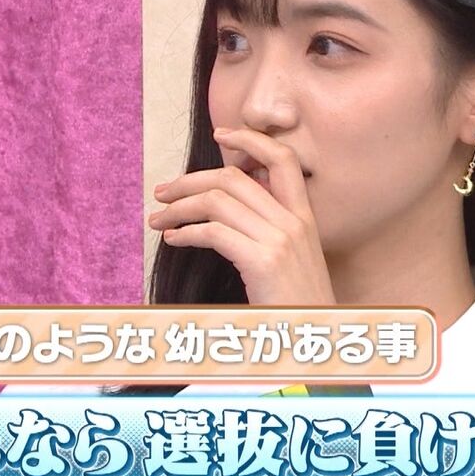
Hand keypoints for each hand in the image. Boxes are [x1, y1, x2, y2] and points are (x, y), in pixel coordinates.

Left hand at [148, 127, 335, 305]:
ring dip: (179, 207)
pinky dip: (186, 233)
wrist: (316, 340)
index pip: (283, 160)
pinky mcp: (263, 262)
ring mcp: (280, 241)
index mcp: (305, 218)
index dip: (251, 140)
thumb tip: (228, 209)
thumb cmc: (297, 306)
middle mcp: (294, 222)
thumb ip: (269, 231)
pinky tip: (173, 241)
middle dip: (190, 180)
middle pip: (234, 178)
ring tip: (158, 219)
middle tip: (163, 192)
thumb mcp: (292, 261)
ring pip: (218, 201)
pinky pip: (214, 232)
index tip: (221, 134)